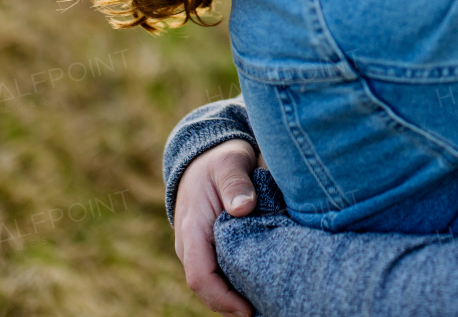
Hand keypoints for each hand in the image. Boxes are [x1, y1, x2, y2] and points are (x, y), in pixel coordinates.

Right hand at [174, 139, 261, 314]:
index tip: (248, 309)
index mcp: (193, 229)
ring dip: (235, 299)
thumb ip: (236, 183)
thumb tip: (243, 207)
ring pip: (213, 285)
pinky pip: (219, 275)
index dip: (223, 298)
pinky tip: (261, 290)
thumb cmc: (220, 160)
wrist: (204, 156)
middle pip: (207, 289)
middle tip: (267, 310)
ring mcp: (198, 249)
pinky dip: (236, 287)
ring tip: (267, 305)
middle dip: (232, 306)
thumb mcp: (229, 163)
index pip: (200, 276)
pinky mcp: (209, 249)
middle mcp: (190, 245)